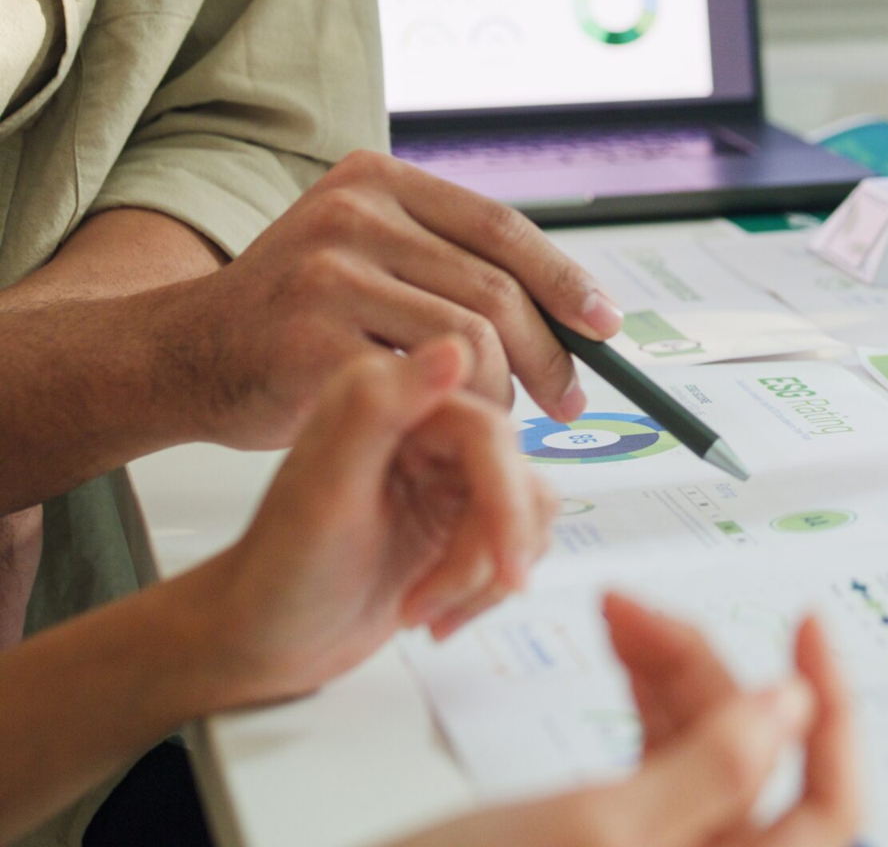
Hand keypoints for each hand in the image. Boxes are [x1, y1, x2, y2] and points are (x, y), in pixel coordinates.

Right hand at [160, 150, 620, 449]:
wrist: (183, 356)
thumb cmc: (293, 319)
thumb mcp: (367, 256)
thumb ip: (447, 262)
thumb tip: (571, 304)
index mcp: (377, 181)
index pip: (502, 227)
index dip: (565, 281)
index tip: (603, 324)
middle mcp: (352, 214)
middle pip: (496, 289)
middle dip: (549, 354)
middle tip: (567, 398)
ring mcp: (327, 274)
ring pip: (471, 340)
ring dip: (500, 392)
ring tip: (496, 417)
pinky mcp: (311, 340)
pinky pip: (423, 383)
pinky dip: (452, 412)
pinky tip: (449, 428)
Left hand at [185, 338, 556, 705]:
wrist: (262, 638)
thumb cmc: (279, 572)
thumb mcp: (325, 491)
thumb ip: (379, 410)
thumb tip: (455, 347)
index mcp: (390, 399)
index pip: (490, 434)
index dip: (504, 502)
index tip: (505, 565)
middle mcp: (426, 425)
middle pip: (517, 478)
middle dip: (488, 556)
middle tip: (441, 608)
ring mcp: (450, 472)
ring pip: (527, 513)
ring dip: (483, 579)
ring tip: (421, 612)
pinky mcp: (464, 515)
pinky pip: (519, 541)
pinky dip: (485, 590)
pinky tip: (434, 614)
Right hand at [392, 593, 859, 846]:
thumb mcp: (593, 830)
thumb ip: (707, 770)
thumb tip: (796, 707)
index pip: (833, 805)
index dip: (836, 712)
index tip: (807, 628)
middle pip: (755, 766)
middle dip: (710, 672)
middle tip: (644, 608)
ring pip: (701, 760)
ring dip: (670, 678)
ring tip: (616, 614)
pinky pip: (655, 775)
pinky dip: (643, 711)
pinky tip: (619, 661)